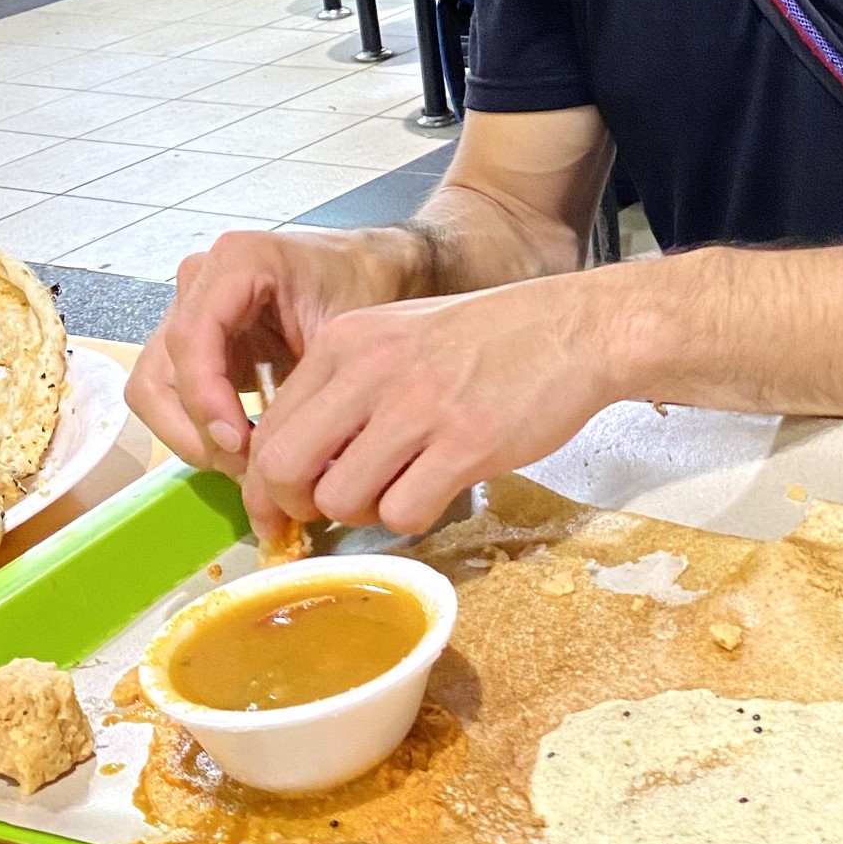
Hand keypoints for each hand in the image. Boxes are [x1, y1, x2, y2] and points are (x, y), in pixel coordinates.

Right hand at [126, 226, 424, 479]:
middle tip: (247, 469)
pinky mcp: (192, 341)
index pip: (192, 338)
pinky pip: (173, 395)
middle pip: (160, 371)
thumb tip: (275, 460)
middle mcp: (199, 279)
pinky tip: (247, 447)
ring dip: (193, 436)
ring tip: (249, 464)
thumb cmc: (364, 287)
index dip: (206, 398)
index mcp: (238, 260)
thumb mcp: (345, 332)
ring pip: (155, 390)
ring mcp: (189, 308)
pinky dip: (201, 428)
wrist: (372, 269)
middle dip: (197, 429)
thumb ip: (306, 387)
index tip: (240, 445)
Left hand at [244, 274, 616, 537]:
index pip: (268, 428)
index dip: (268, 483)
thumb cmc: (488, 338)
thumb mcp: (399, 337)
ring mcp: (420, 406)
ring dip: (364, 512)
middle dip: (298, 506)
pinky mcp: (466, 444)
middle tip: (329, 512)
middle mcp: (373, 369)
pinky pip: (404, 513)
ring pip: (340, 498)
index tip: (286, 506)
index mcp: (347, 340)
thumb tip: (295, 465)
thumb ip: (346, 388)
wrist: (575, 327)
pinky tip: (440, 486)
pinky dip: (413, 516)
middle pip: (284, 468)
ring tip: (401, 487)